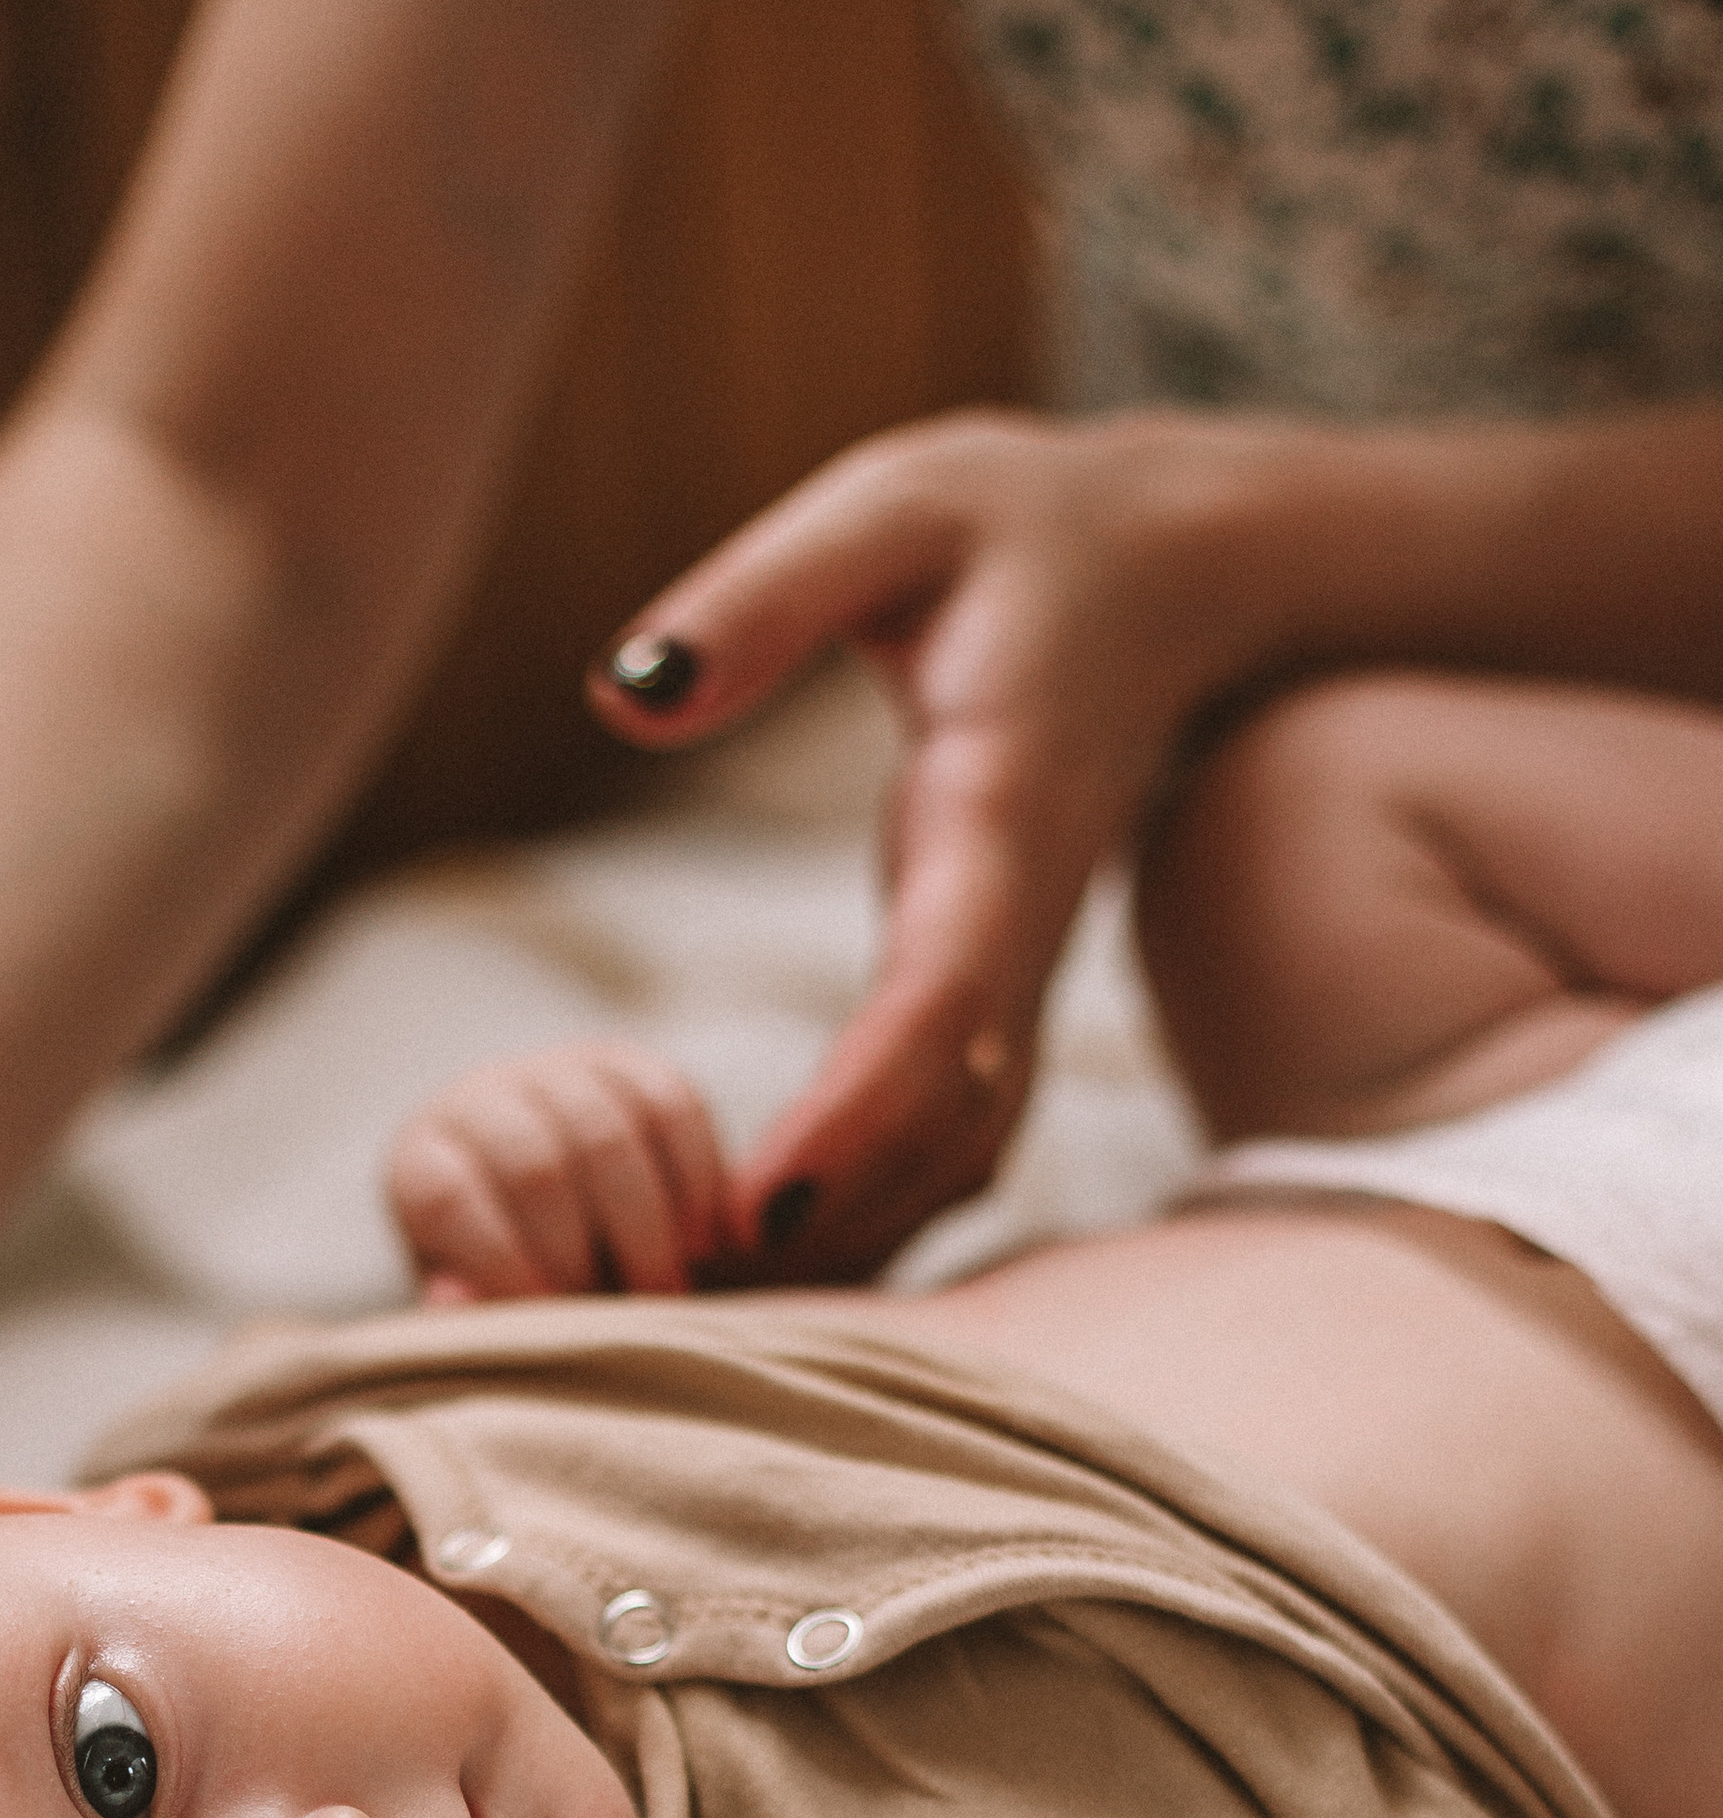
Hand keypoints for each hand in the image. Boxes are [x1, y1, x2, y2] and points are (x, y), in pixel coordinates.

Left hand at [384, 1039, 729, 1300]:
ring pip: (610, 1134)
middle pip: (537, 1168)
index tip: (552, 1321)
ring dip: (650, 1228)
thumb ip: (463, 1310)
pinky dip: (698, 1181)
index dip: (502, 1266)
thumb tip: (452, 1302)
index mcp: (421, 1164)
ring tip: (665, 1291)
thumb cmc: (502, 1273)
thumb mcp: (473, 1301)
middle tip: (621, 1318)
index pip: (449, 1200)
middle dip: (586, 1256)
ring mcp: (554, 1072)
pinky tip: (707, 1242)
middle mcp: (480, 1101)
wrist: (549, 1212)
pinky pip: (673, 1106)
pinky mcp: (626, 1064)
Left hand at [591, 406, 1289, 1279]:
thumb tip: (627, 692)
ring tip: (695, 1311)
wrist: (1188, 567)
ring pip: (960, 1159)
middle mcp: (1019, 926)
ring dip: (851, 1243)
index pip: (942, 992)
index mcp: (998, 813)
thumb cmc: (1020, 527)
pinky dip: (871, 1215)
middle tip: (677, 1308)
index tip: (757, 1204)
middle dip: (831, 1225)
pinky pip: (953, 1146)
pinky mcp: (1000, 1002)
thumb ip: (760, 598)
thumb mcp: (888, 506)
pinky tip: (762, 1263)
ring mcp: (1022, 978)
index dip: (858, 1108)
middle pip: (949, 1124)